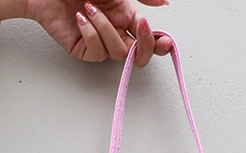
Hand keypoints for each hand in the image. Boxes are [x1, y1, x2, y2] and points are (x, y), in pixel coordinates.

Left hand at [0, 0, 172, 65]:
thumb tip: (164, 2)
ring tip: (89, 8)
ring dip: (106, 29)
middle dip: (144, 46)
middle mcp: (114, 29)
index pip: (148, 37)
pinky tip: (81, 18)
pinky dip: (91, 35)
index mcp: (124, 14)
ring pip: (118, 53)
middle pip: (138, 54)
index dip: (158, 43)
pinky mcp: (83, 50)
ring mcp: (99, 41)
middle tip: (141, 29)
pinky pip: (97, 53)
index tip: (165, 41)